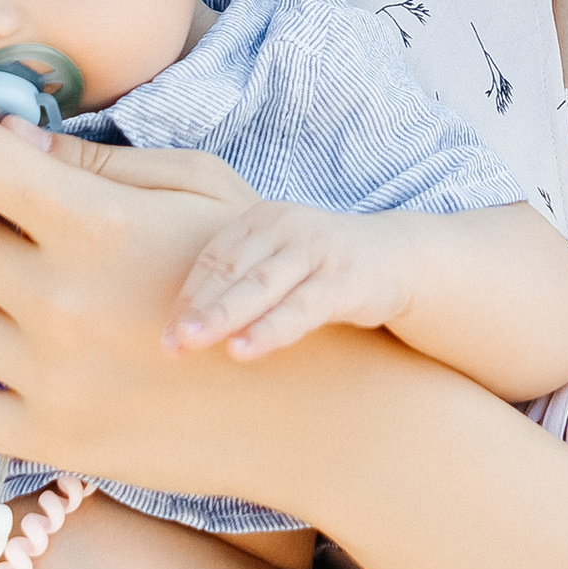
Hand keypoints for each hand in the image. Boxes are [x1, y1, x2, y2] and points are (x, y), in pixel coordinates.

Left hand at [0, 121, 310, 501]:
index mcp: (98, 224)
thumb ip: (93, 160)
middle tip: (4, 211)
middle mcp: (61, 300)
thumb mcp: (196, 188)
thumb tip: (2, 138)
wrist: (304, 399)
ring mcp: (51, 377)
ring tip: (6, 273)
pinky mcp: (49, 438)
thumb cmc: (257, 274)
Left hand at [166, 202, 414, 361]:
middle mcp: (288, 228)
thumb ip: (243, 279)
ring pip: (261, 286)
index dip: (189, 295)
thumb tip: (187, 324)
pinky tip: (244, 350)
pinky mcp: (344, 281)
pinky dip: (269, 329)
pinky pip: (300, 308)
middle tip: (171, 343)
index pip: (216, 257)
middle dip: (198, 308)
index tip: (168, 332)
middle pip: (232, 270)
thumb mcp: (282, 259)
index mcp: (264, 218)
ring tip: (193, 343)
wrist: (399, 258)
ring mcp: (317, 252)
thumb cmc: (326, 265)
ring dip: (224, 316)